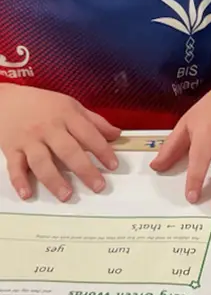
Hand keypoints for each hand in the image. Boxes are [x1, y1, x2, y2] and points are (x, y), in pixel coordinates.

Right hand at [0, 84, 119, 200]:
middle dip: (84, 170)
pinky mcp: (11, 149)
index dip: (102, 150)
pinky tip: (27, 194)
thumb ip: (95, 121)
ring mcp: (29, 139)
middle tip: (98, 186)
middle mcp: (48, 128)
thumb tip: (116, 134)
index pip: (88, 134)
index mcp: (66, 115)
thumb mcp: (71, 105)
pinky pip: (15, 167)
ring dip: (54, 180)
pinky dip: (19, 181)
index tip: (113, 165)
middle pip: (68, 150)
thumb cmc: (43, 104)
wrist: (7, 99)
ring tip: (67, 195)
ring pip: (42, 162)